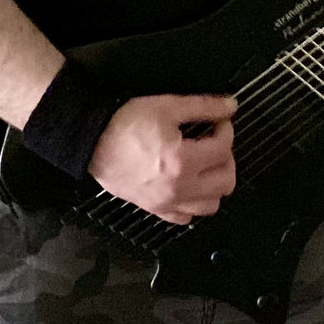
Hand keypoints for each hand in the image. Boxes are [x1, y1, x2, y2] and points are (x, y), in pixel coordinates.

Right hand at [88, 93, 236, 223]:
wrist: (93, 143)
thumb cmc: (126, 125)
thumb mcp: (168, 106)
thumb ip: (203, 106)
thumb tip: (230, 106)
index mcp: (183, 161)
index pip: (223, 148)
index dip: (226, 129)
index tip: (220, 120)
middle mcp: (179, 188)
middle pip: (226, 181)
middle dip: (226, 159)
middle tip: (215, 142)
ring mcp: (167, 203)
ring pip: (211, 205)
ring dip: (215, 184)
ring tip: (206, 164)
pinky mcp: (155, 210)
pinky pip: (186, 218)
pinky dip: (194, 203)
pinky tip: (189, 184)